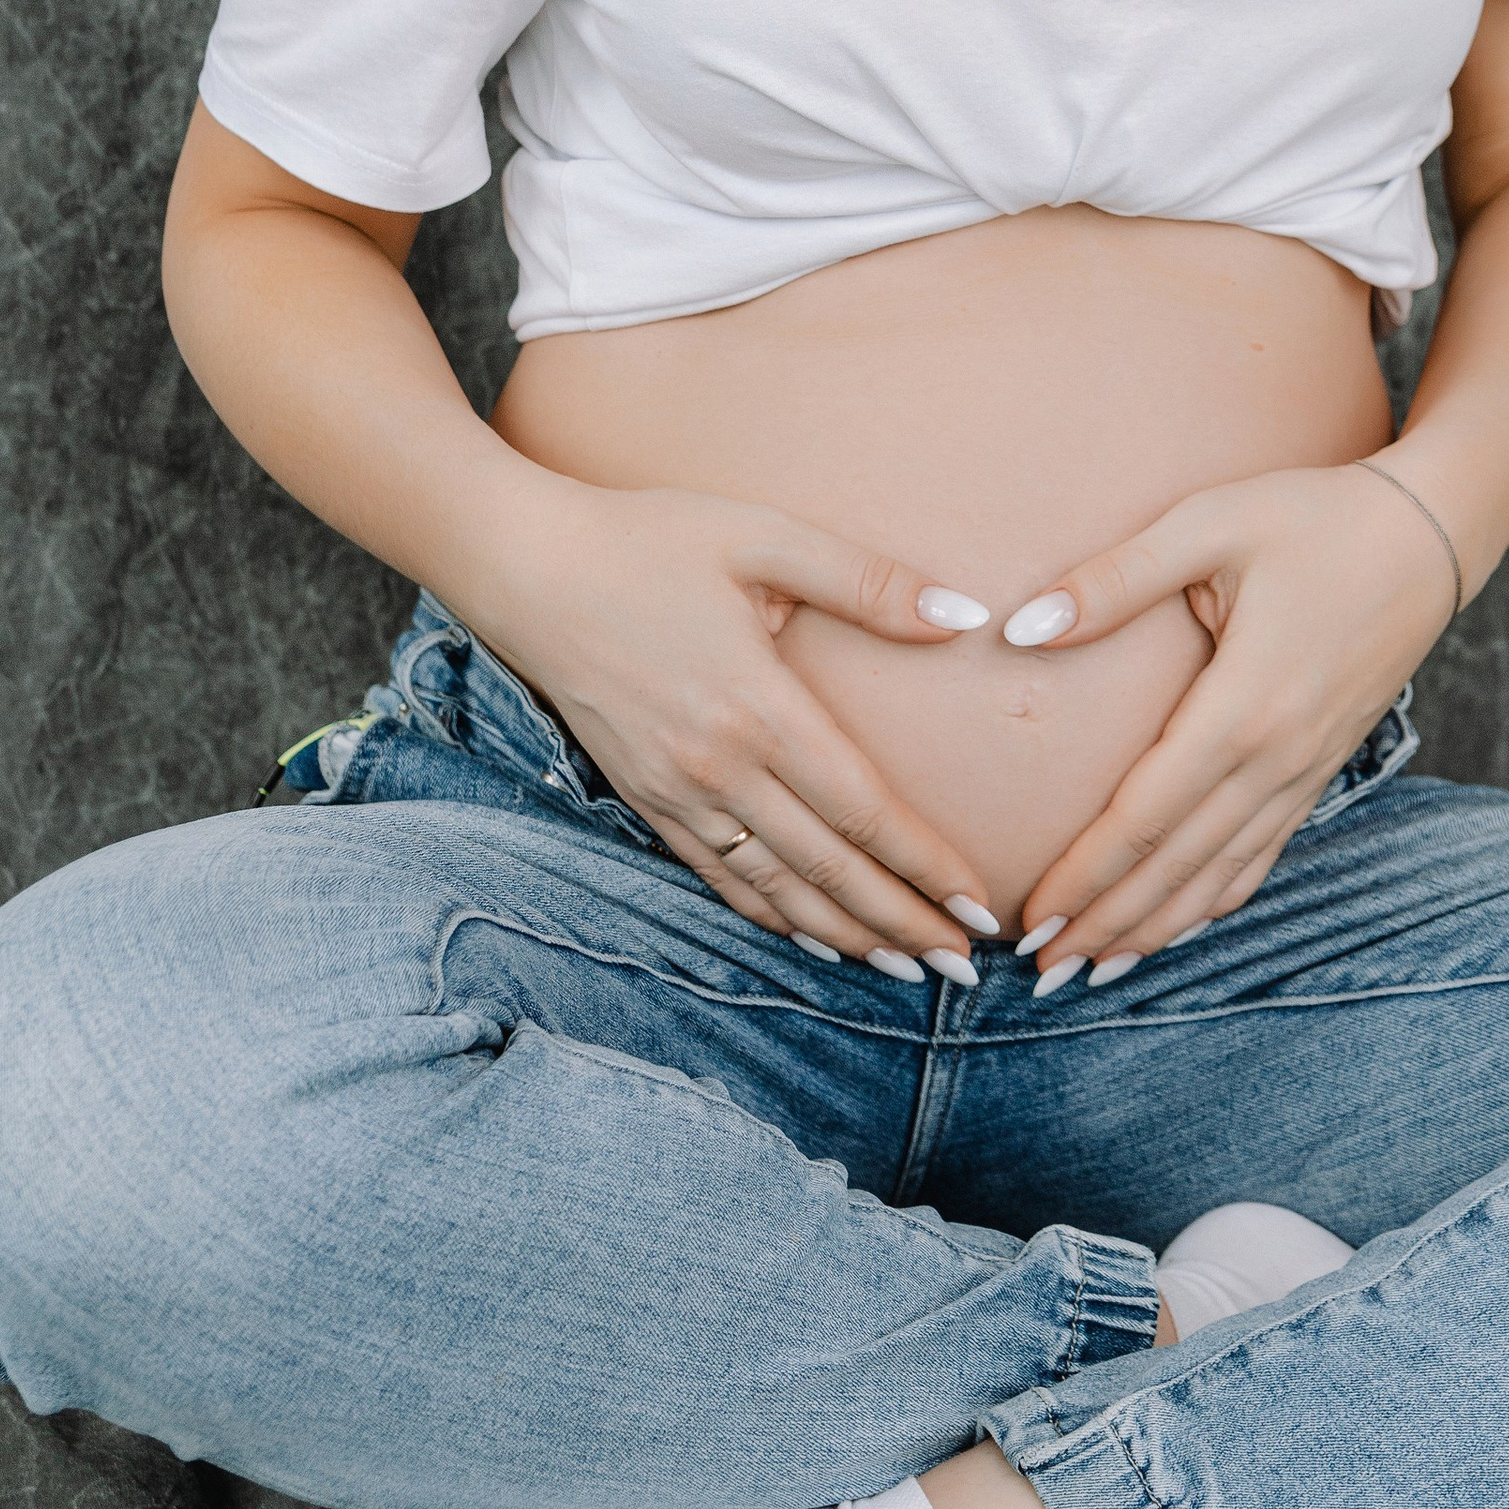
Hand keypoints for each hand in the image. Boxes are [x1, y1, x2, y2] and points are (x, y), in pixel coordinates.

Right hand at [474, 483, 1003, 970]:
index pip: (863, 810)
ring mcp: (676, 791)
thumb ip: (865, 580)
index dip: (925, 865)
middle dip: (903, 923)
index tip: (980, 905)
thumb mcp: (762, 537)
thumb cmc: (649, 540)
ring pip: (775, 888)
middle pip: (828, 867)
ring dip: (845, 936)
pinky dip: (770, 915)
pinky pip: (718, 876)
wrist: (528, 567)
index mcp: (759, 706)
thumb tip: (960, 615)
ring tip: (907, 972)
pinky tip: (810, 936)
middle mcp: (719, 766)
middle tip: (965, 967)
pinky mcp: (644, 798)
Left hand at [1009, 464, 1457, 973]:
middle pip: (1179, 866)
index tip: (1030, 917)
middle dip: (1107, 923)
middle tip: (1039, 971)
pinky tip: (1178, 922)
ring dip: (1156, 928)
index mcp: (1242, 706)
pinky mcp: (1320, 768)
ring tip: (1095, 969)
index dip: (1085, 875)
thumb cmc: (1313, 517)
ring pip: (1223, 876)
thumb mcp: (1209, 524)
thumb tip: (1023, 627)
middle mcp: (1277, 758)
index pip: (1145, 817)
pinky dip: (1215, 900)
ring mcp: (1305, 771)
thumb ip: (1117, 578)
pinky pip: (1263, 854)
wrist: (1428, 535)